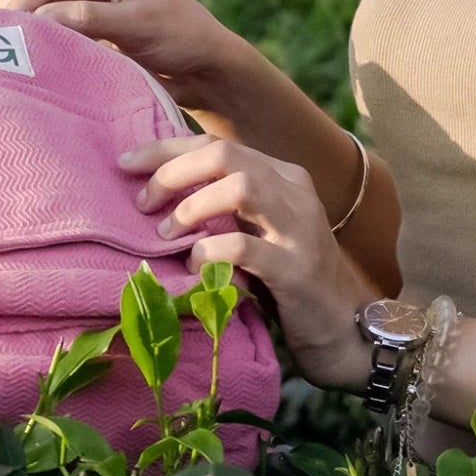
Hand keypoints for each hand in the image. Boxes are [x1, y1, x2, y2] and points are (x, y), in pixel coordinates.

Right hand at [0, 0, 241, 113]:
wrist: (195, 60)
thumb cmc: (178, 35)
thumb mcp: (137, 25)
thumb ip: (88, 19)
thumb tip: (37, 19)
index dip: (26, 2)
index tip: (6, 33)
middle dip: (16, 11)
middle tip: (5, 50)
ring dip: (18, 23)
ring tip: (14, 56)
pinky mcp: (65, 7)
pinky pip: (31, 15)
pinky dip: (25, 32)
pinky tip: (24, 54)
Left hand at [117, 133, 373, 391]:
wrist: (348, 331)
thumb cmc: (292, 282)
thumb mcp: (262, 232)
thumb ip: (227, 208)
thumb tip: (160, 194)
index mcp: (284, 176)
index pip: (218, 144)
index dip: (167, 149)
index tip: (126, 164)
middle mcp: (295, 192)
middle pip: (226, 155)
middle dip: (174, 171)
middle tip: (143, 202)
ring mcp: (300, 228)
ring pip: (242, 187)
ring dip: (193, 206)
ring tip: (167, 233)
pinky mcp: (298, 269)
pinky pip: (246, 247)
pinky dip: (211, 252)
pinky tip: (194, 266)